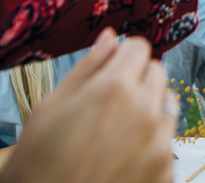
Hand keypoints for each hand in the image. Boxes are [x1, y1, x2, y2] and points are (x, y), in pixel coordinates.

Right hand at [0, 29, 176, 182]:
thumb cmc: (38, 163)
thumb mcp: (50, 107)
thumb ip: (88, 66)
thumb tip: (111, 36)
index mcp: (114, 89)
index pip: (140, 48)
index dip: (124, 56)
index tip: (114, 68)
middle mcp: (144, 112)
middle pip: (157, 73)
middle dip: (137, 81)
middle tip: (109, 105)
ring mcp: (159, 143)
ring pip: (167, 106)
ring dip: (148, 111)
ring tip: (114, 135)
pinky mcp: (166, 170)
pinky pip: (167, 140)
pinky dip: (151, 144)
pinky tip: (123, 158)